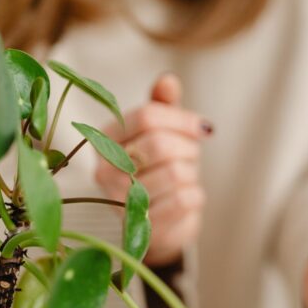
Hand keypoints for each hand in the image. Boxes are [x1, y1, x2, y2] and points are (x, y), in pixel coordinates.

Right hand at [95, 74, 212, 266]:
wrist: (159, 223)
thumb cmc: (159, 169)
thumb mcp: (161, 133)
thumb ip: (163, 107)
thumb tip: (168, 80)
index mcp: (106, 139)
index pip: (147, 116)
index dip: (182, 119)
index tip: (203, 128)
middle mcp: (104, 171)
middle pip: (159, 144)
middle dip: (187, 148)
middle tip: (190, 155)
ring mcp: (120, 202)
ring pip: (175, 173)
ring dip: (191, 173)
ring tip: (184, 177)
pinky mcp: (143, 227)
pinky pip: (183, 199)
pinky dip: (195, 195)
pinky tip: (185, 197)